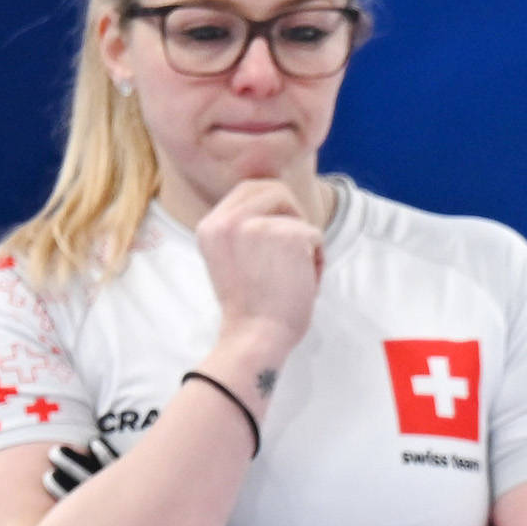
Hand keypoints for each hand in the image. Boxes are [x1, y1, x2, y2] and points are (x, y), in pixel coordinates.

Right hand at [193, 175, 321, 361]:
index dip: (271, 203)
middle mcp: (227, 220)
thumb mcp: (229, 261)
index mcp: (210, 226)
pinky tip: (304, 284)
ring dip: (304, 242)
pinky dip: (317, 261)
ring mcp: (256, 224)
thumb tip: (276, 206)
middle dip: (292, 211)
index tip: (281, 226)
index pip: (246, 189)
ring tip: (297, 273)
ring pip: (296, 214)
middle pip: (272, 188)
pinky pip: (314, 235)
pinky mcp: (286, 234)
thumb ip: (241, 233)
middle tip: (298, 244)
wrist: (255, 337)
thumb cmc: (250, 309)